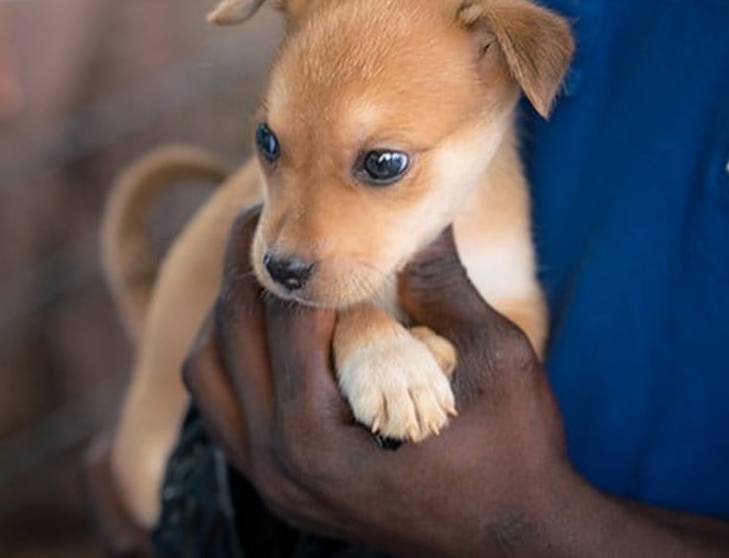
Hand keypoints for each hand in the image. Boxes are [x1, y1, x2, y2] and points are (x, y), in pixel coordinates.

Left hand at [183, 209, 571, 553]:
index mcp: (318, 441)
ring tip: (269, 269)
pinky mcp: (278, 487)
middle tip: (269, 212)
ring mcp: (272, 483)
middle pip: (229, 336)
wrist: (520, 544)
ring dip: (228, 313)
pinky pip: (223, 407)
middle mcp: (280, 468)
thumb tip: (416, 211)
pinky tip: (272, 327)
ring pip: (209, 372)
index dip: (298, 251)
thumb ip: (447, 285)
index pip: (284, 319)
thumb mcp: (497, 363)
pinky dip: (233, 357)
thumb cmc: (518, 457)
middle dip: (249, 265)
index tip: (312, 205)